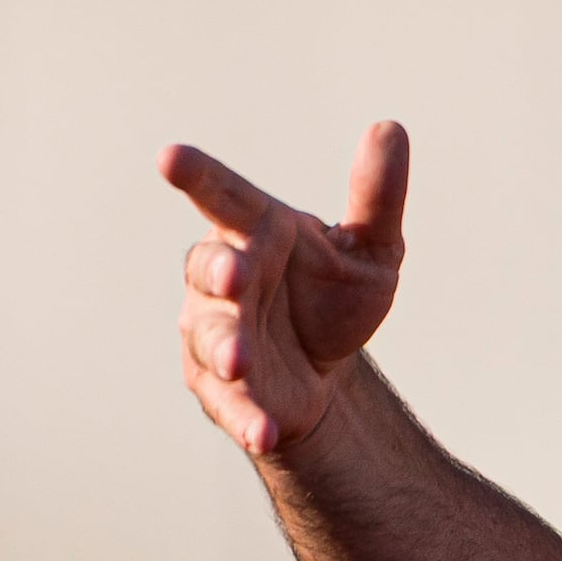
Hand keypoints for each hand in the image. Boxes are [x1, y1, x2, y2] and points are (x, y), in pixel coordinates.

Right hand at [164, 122, 408, 455]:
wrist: (326, 369)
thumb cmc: (335, 293)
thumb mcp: (371, 246)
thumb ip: (377, 195)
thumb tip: (392, 128)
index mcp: (256, 232)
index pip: (223, 198)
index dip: (197, 177)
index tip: (169, 157)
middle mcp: (224, 277)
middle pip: (210, 268)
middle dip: (219, 272)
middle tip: (235, 275)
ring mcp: (215, 332)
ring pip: (210, 336)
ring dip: (224, 348)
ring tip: (241, 361)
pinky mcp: (221, 388)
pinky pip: (228, 403)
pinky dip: (245, 417)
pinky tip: (265, 432)